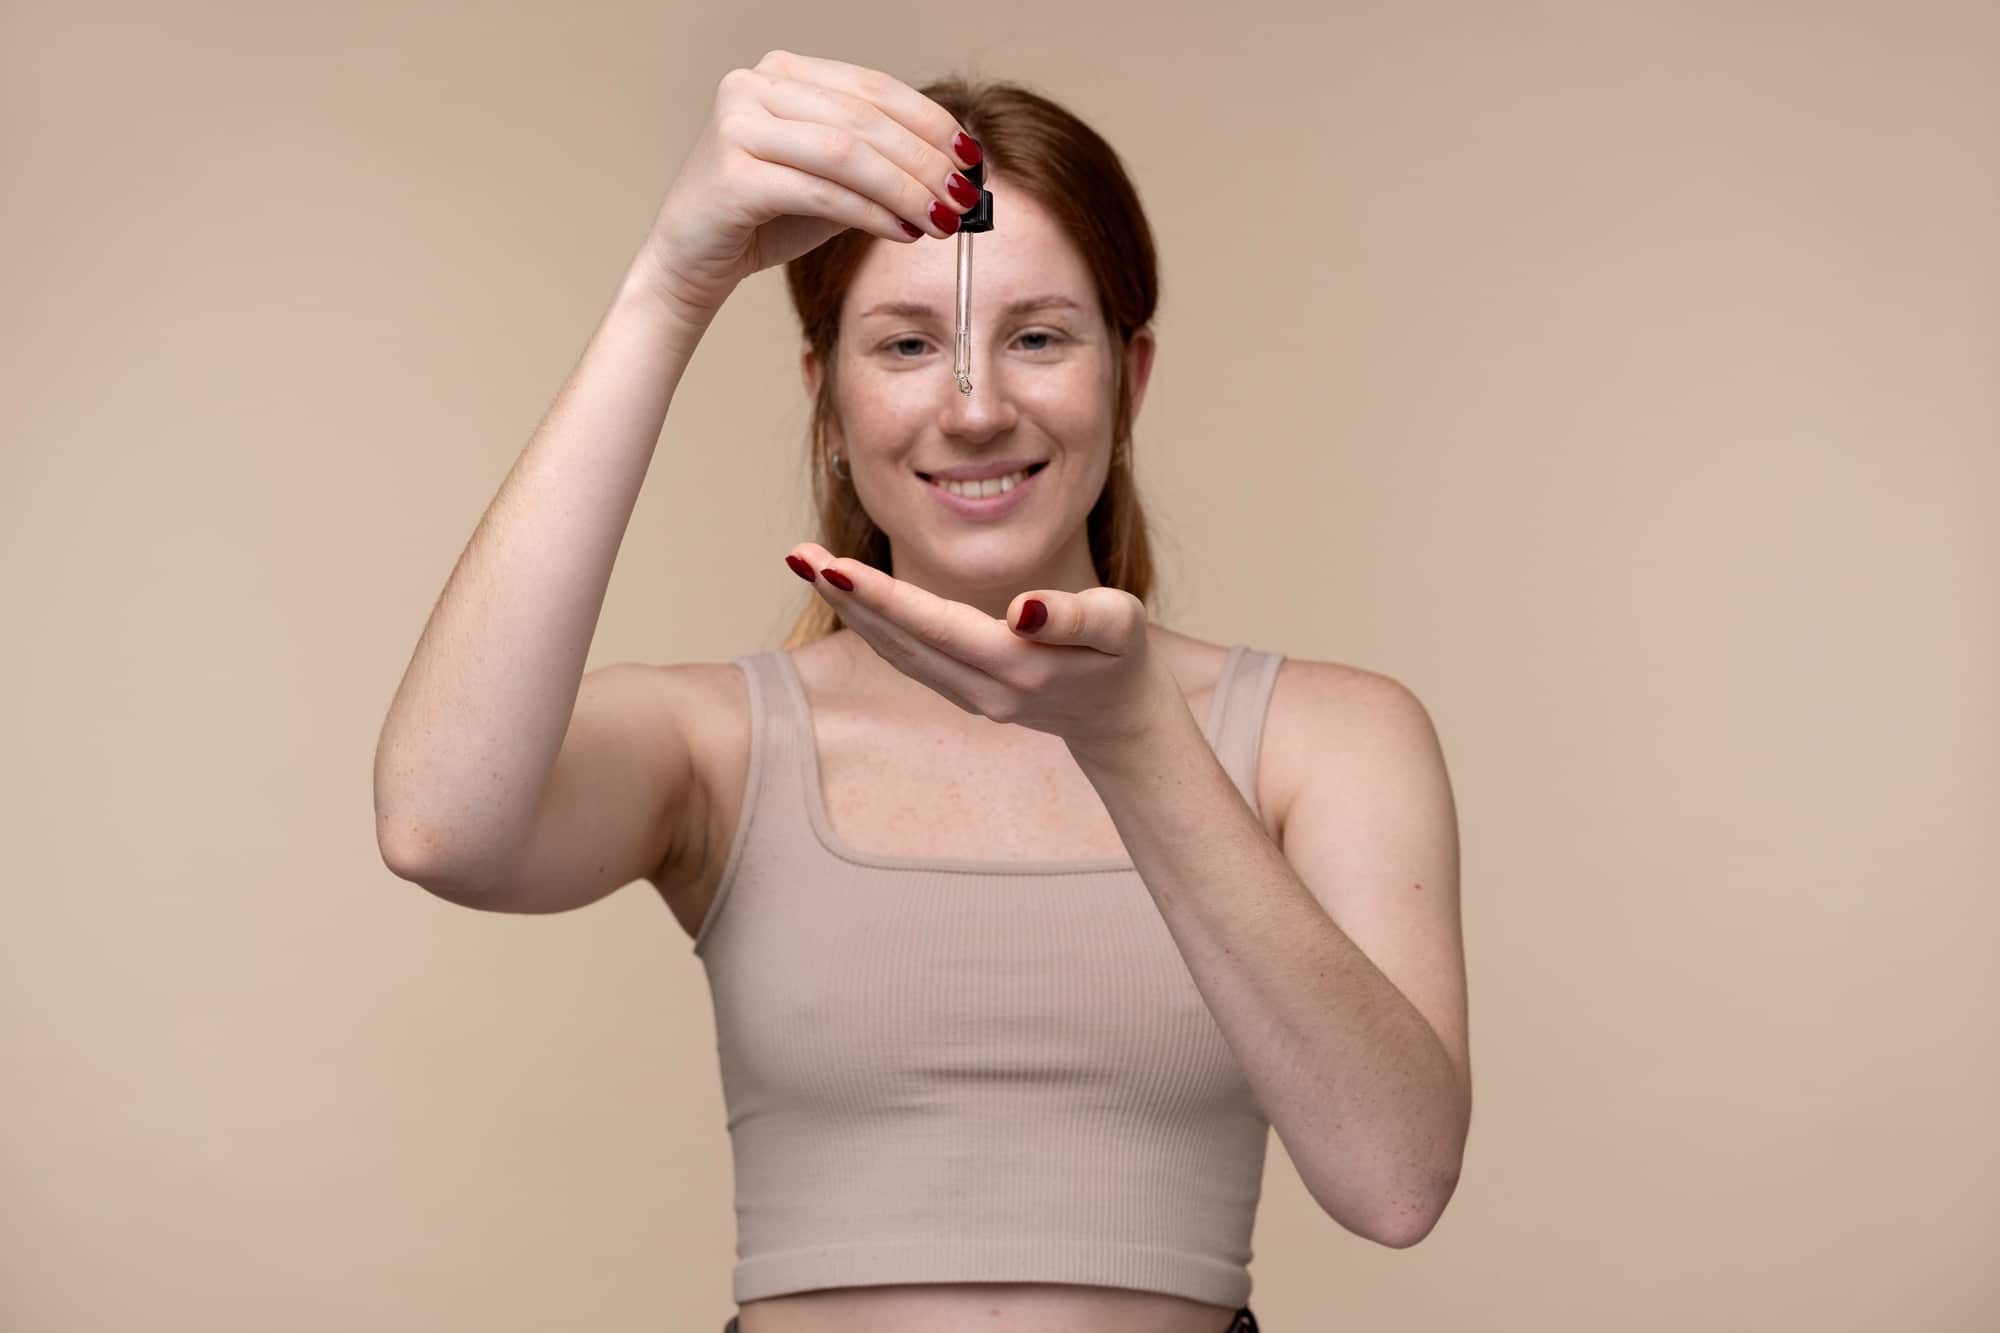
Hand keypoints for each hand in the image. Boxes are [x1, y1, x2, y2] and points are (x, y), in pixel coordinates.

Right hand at [634, 50, 982, 318]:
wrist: (692, 259)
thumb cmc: (763, 217)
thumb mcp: (833, 181)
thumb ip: (881, 167)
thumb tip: (956, 175)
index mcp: (782, 73)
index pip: (873, 88)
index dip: (929, 121)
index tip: (971, 155)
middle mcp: (754, 86)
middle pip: (865, 119)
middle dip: (925, 160)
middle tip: (964, 195)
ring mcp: (738, 125)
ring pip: (847, 153)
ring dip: (906, 188)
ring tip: (942, 218)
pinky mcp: (732, 175)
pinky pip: (820, 191)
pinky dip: (871, 213)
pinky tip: (904, 231)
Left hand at [786, 544, 1188, 759]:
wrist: (1120, 717)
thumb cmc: (1122, 657)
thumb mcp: (1120, 625)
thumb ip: (1075, 616)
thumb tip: (1021, 609)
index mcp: (1016, 666)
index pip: (934, 626)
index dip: (881, 596)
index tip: (833, 567)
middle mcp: (981, 689)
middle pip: (900, 640)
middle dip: (845, 596)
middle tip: (796, 554)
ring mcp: (967, 696)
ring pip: (896, 651)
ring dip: (850, 609)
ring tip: (808, 564)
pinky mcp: (962, 692)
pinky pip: (907, 657)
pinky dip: (872, 624)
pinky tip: (847, 595)